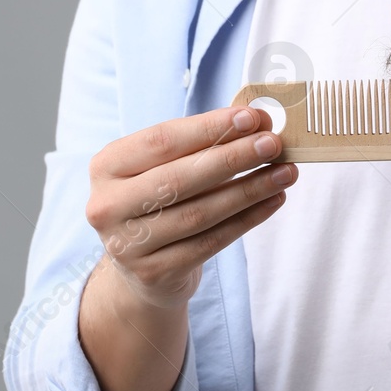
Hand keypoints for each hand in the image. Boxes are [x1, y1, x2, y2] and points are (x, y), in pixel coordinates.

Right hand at [83, 105, 295, 310]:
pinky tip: (274, 200)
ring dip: (249, 189)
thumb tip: (256, 121)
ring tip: (285, 172)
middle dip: (233, 157)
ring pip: (199, 213)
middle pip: (179, 178)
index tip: (251, 117)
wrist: (140, 268)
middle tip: (273, 144)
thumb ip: (201, 142)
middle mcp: (107, 205)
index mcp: (106, 166)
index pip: (161, 141)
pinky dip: (247, 219)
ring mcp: (127, 244)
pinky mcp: (153, 273)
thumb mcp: (163, 166)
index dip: (209, 128)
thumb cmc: (159, 199)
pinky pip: (210, 242)